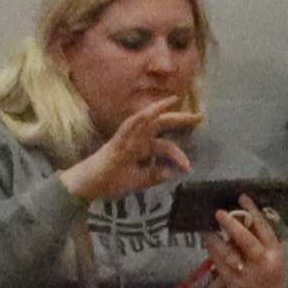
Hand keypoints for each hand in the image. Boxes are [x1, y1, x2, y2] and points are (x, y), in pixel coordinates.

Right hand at [69, 96, 200, 205]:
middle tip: (200, 115)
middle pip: (158, 124)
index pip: (164, 145)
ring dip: (159, 109)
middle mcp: (134, 139)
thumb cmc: (110, 182)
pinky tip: (151, 111)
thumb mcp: (139, 181)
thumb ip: (155, 175)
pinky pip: (128, 126)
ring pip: (144, 119)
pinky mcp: (115, 142)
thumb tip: (173, 172)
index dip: (179, 154)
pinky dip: (140, 118)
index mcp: (140, 148)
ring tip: (175, 101)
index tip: (189, 167)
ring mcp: (124, 139)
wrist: (86, 186)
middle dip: (179, 118)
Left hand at [205, 202, 287, 287]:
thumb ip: (263, 238)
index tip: (242, 197)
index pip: (264, 228)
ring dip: (215, 240)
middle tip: (219, 213)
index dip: (253, 212)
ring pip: (228, 254)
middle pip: (246, 241)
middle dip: (232, 225)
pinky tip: (208, 243)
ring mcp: (246, 276)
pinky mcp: (233, 285)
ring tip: (207, 229)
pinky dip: (213, 253)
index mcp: (275, 254)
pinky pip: (220, 265)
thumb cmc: (271, 274)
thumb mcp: (275, 255)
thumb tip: (244, 214)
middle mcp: (262, 264)